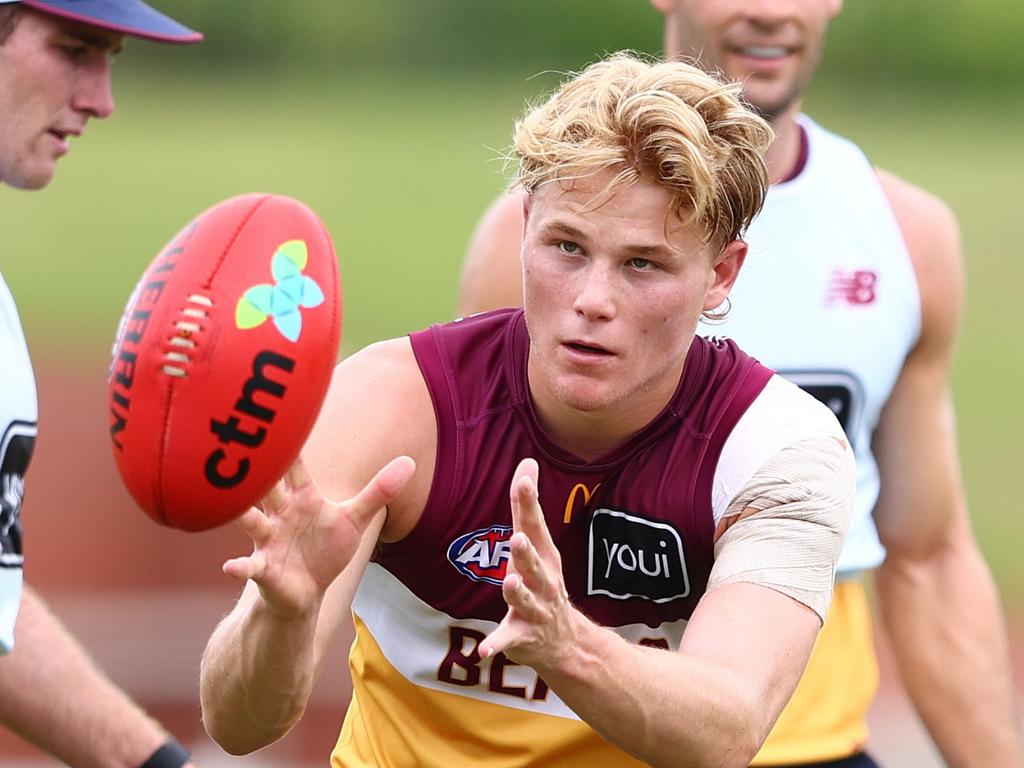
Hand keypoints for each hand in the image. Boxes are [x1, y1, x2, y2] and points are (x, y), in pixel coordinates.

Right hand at [222, 455, 414, 619]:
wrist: (307, 593)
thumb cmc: (326, 550)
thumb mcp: (355, 519)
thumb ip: (378, 491)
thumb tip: (410, 462)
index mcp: (302, 497)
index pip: (293, 465)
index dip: (286, 442)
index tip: (276, 415)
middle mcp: (280, 513)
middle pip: (265, 485)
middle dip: (255, 468)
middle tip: (239, 445)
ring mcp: (269, 539)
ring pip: (249, 520)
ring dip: (240, 512)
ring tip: (230, 504)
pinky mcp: (264, 568)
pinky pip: (249, 565)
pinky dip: (240, 566)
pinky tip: (231, 567)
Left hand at [479, 458, 576, 668]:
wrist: (566, 643)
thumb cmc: (543, 581)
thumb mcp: (538, 542)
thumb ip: (527, 505)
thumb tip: (527, 460)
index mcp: (544, 555)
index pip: (535, 525)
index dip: (529, 503)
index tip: (523, 479)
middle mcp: (543, 581)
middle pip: (535, 563)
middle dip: (528, 552)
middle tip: (518, 538)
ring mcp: (535, 610)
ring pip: (525, 600)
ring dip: (518, 592)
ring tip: (510, 582)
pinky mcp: (521, 637)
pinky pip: (508, 641)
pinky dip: (496, 646)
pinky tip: (482, 652)